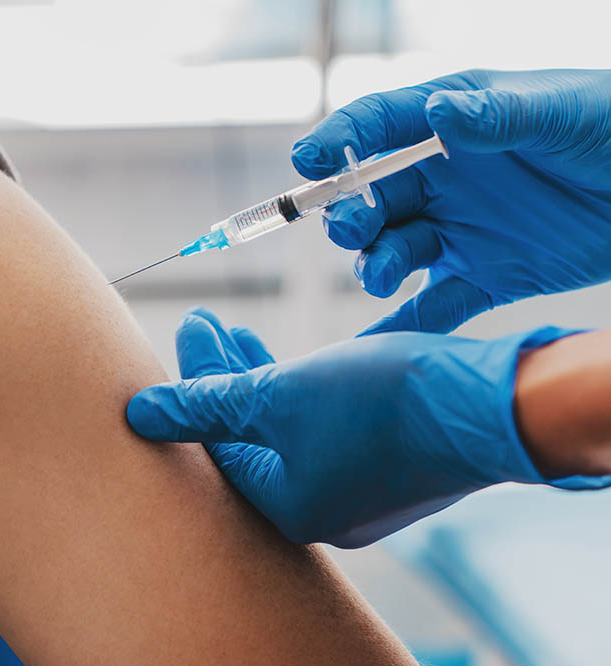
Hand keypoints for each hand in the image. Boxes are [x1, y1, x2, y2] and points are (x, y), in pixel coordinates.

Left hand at [126, 309, 606, 547]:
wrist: (492, 405)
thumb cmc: (379, 403)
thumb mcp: (277, 395)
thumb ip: (204, 405)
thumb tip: (136, 415)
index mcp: (285, 509)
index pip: (215, 445)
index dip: (191, 384)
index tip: (186, 330)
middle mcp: (318, 512)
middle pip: (246, 437)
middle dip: (219, 376)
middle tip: (200, 323)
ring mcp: (356, 493)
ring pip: (285, 431)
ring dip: (255, 378)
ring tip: (231, 331)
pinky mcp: (387, 467)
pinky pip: (321, 430)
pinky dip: (296, 392)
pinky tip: (286, 362)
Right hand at [291, 69, 610, 333]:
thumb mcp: (558, 113)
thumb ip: (496, 116)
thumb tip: (437, 112)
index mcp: (450, 127)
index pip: (378, 127)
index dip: (338, 141)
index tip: (308, 161)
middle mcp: (442, 181)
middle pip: (372, 200)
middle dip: (349, 216)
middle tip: (353, 230)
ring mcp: (458, 232)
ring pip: (392, 254)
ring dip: (375, 266)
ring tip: (383, 277)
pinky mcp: (481, 278)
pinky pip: (431, 309)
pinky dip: (401, 330)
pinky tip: (372, 352)